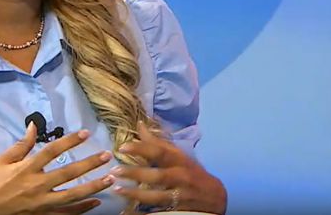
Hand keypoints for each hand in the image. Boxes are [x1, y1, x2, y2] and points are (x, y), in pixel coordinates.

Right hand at [0, 123, 115, 214]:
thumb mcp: (3, 161)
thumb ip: (22, 144)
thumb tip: (33, 125)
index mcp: (27, 169)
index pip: (52, 151)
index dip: (69, 141)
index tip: (85, 133)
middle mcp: (37, 185)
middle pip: (68, 173)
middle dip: (90, 164)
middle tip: (107, 155)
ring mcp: (42, 203)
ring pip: (73, 195)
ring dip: (93, 186)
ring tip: (110, 178)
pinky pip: (67, 214)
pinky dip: (83, 208)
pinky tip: (97, 201)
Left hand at [111, 122, 226, 213]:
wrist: (216, 197)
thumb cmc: (192, 172)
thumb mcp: (178, 156)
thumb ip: (158, 142)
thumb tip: (139, 125)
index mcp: (180, 160)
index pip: (160, 152)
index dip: (142, 148)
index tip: (123, 146)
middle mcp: (181, 177)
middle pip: (157, 175)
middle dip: (135, 173)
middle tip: (115, 171)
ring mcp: (180, 195)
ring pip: (157, 196)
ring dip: (136, 193)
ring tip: (117, 189)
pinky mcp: (178, 210)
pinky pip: (158, 212)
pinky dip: (143, 213)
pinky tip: (128, 212)